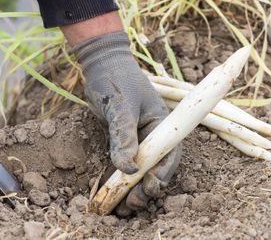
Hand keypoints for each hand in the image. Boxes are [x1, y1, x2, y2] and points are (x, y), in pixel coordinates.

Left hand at [72, 31, 181, 214]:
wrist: (101, 64)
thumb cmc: (116, 78)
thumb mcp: (120, 107)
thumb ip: (123, 136)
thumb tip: (128, 168)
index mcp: (162, 124)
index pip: (169, 155)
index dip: (161, 174)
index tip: (149, 189)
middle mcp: (153, 134)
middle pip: (156, 167)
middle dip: (146, 188)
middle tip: (131, 204)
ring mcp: (139, 137)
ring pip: (140, 169)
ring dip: (132, 188)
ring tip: (120, 206)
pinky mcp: (124, 139)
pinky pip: (125, 163)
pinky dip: (120, 179)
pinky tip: (111, 193)